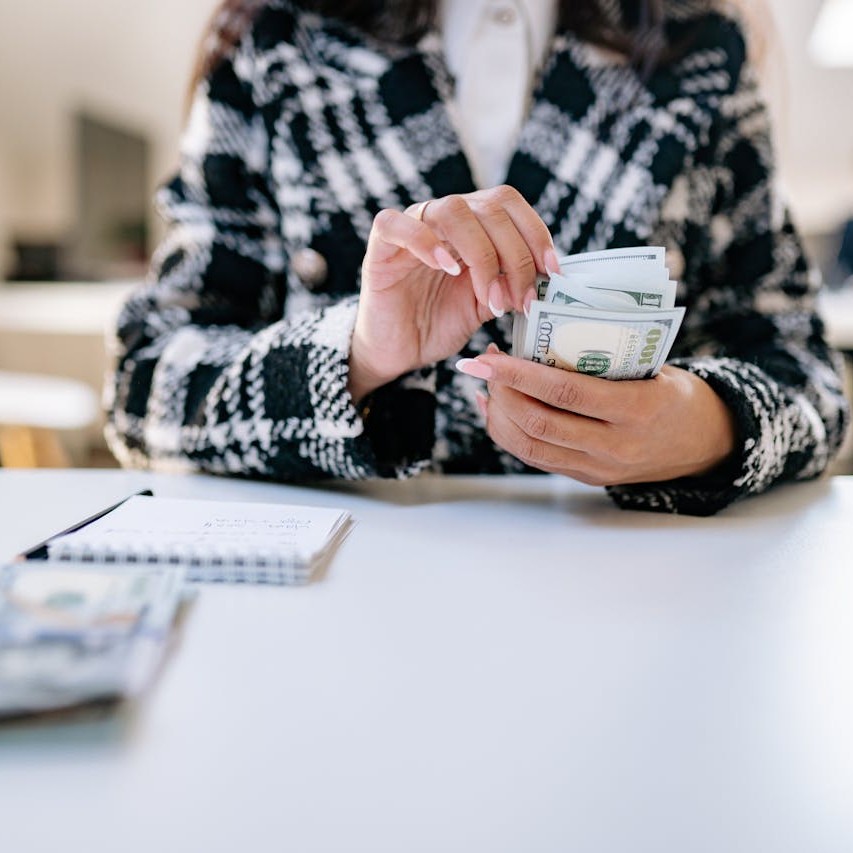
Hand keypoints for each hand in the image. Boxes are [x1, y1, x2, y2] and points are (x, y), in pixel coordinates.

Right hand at [348, 186, 559, 402]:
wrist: (398, 350)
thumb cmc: (440, 323)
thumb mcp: (486, 305)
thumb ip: (511, 285)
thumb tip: (547, 278)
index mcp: (472, 225)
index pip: (508, 204)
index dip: (535, 232)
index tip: (552, 272)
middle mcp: (444, 219)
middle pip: (489, 208)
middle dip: (515, 255)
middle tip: (521, 298)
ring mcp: (412, 228)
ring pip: (452, 210)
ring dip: (481, 254)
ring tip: (488, 297)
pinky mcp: (380, 248)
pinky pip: (394, 224)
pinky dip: (424, 241)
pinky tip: (446, 268)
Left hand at [458, 350, 736, 485]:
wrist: (703, 444)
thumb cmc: (674, 393)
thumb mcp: (652, 367)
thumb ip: (605, 357)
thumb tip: (545, 330)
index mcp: (636, 410)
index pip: (565, 393)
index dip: (520, 375)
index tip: (489, 357)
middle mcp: (614, 446)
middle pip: (539, 424)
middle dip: (500, 393)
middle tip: (482, 365)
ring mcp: (598, 467)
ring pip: (530, 447)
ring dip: (499, 415)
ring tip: (486, 386)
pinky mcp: (586, 477)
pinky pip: (536, 458)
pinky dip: (508, 434)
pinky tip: (494, 410)